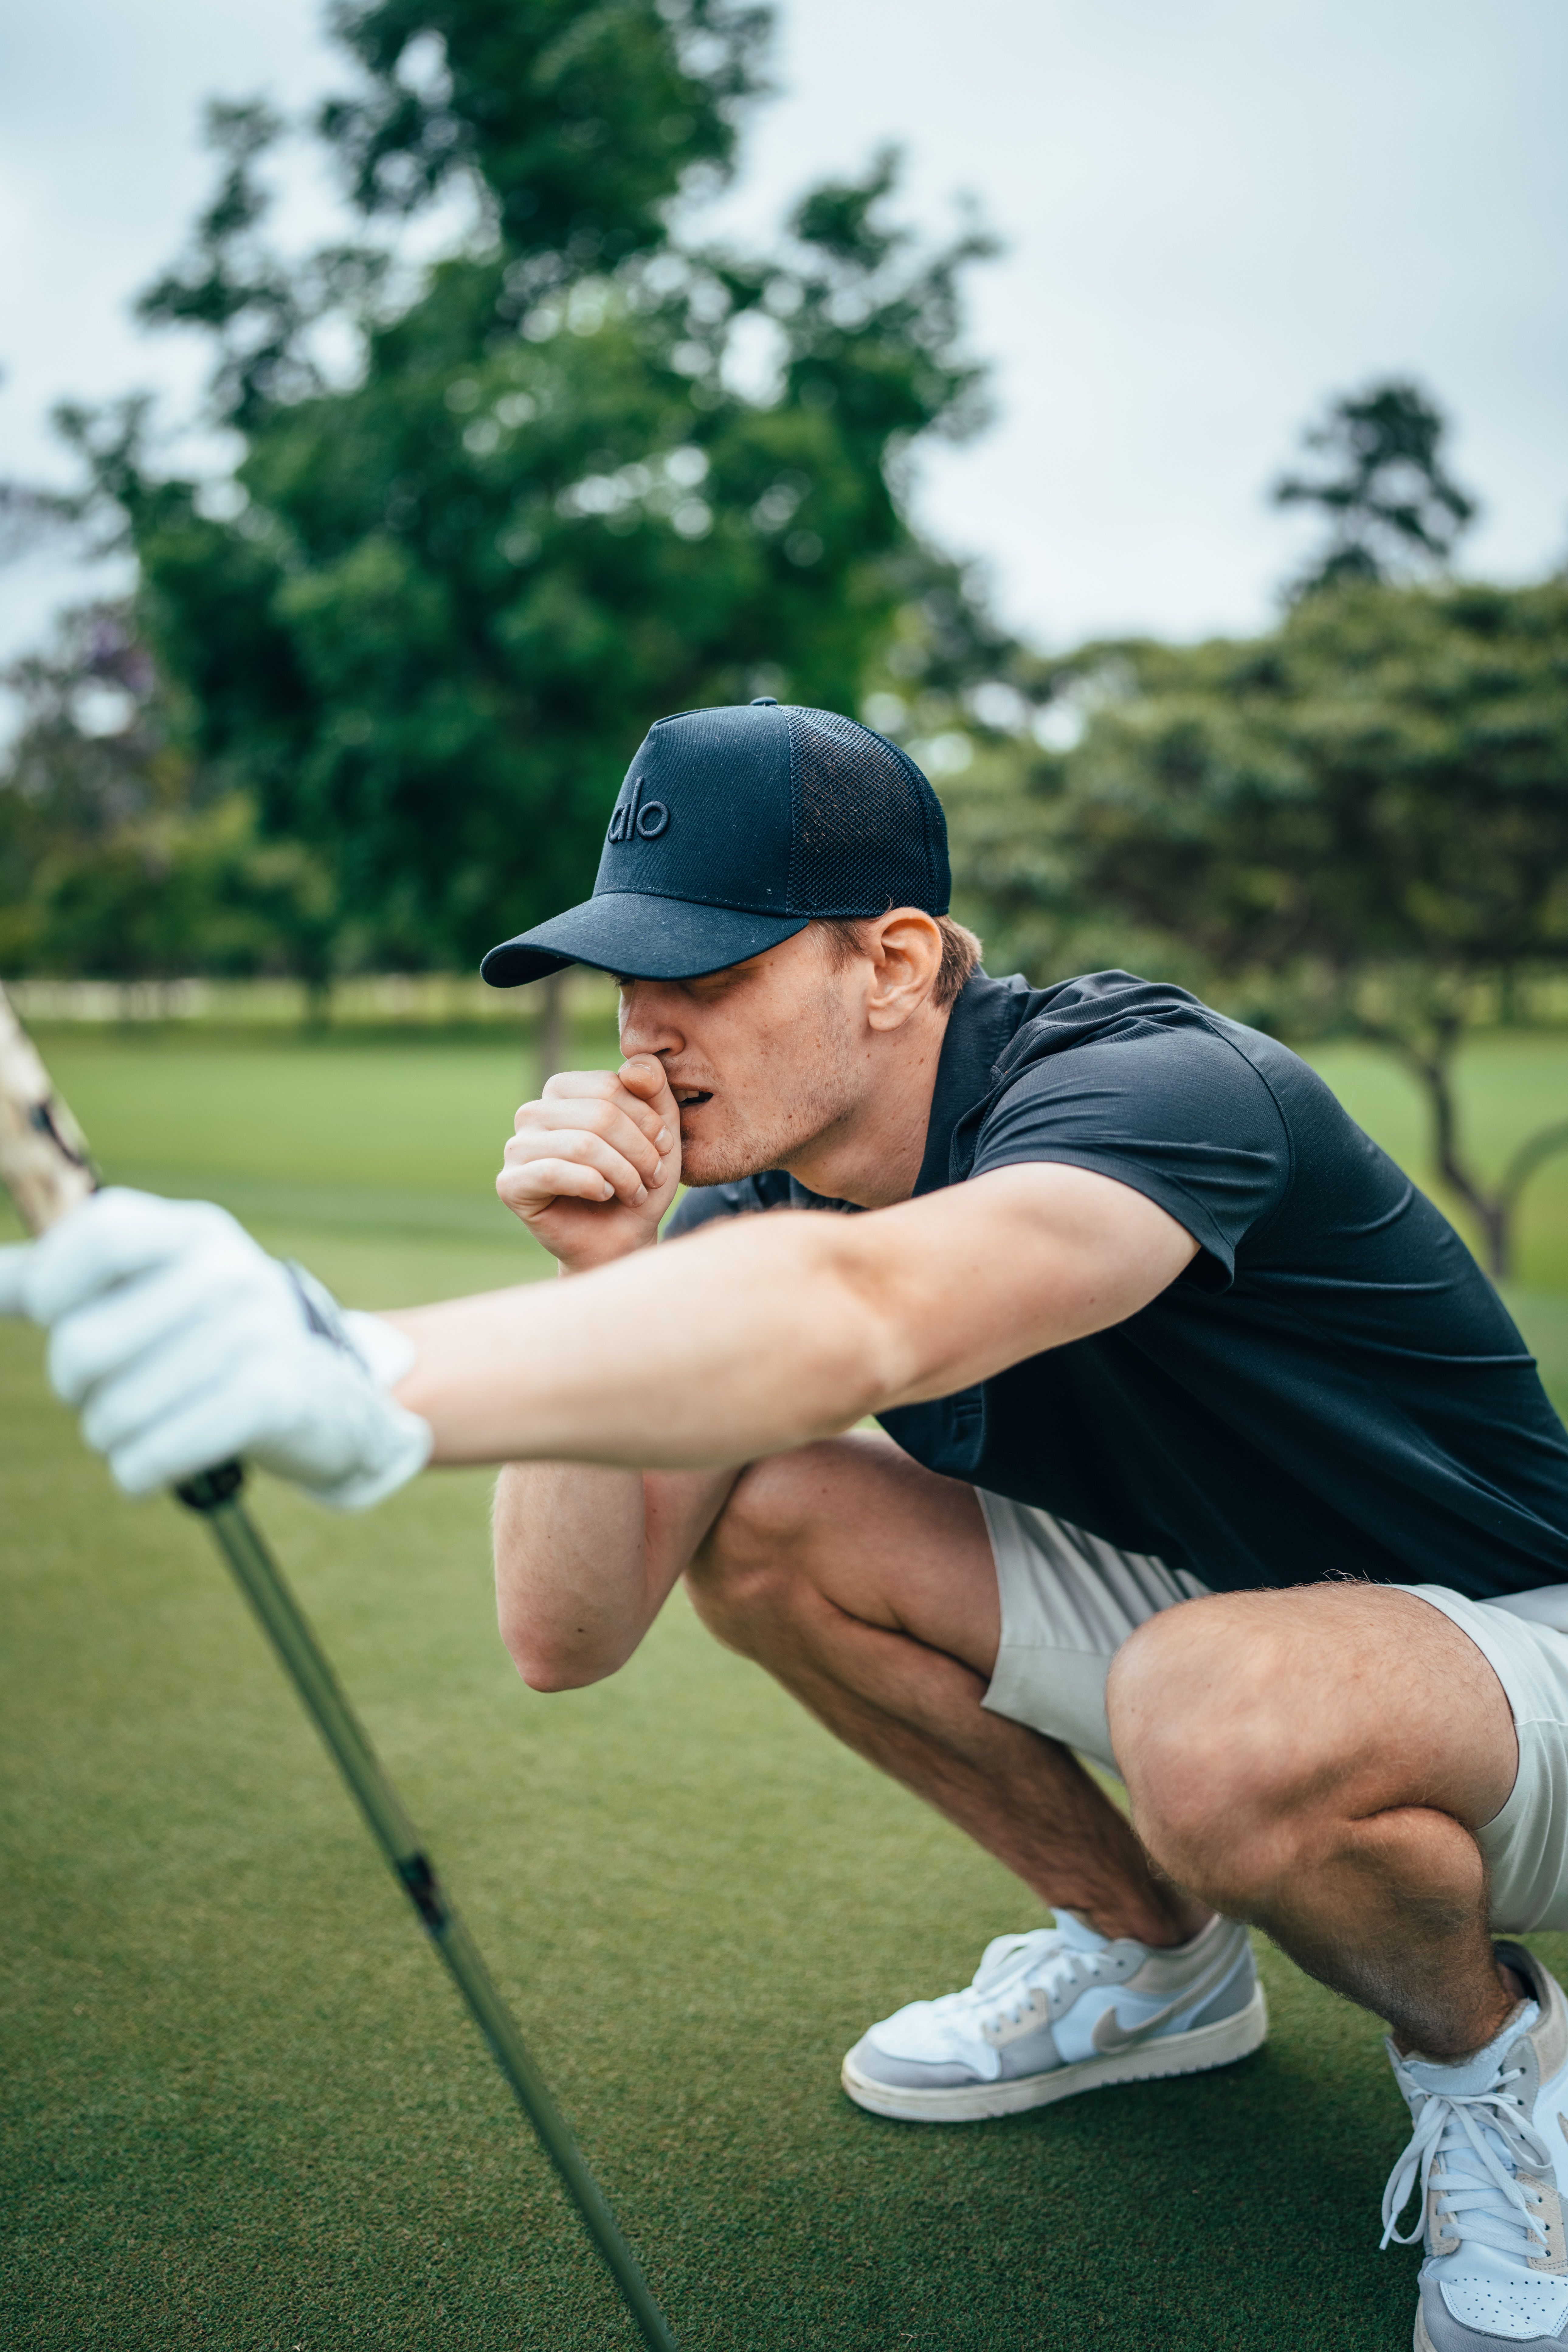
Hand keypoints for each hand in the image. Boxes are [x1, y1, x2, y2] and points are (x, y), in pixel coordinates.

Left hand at [0, 1188, 431, 1507]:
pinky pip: (154, 1454)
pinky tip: (152, 1465)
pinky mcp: (270, 1396)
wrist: (323, 1397)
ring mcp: (255, 1332)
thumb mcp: (144, 1288)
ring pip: (114, 1413)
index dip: (56, 1288)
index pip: (102, 1234)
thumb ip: (51, 1282)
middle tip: (107, 1391)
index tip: (61, 1318)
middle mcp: (229, 1270)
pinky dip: (137, 1473)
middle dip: (75, 1388)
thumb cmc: (204, 1340)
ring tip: (142, 1427)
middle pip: (84, 1343)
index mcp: (191, 1232)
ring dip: (110, 1439)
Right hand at [497, 1057, 679, 1270]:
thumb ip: (655, 1089)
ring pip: (582, 1145)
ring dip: (623, 1173)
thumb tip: (634, 1066)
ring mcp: (516, 1148)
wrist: (623, 1239)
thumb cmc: (640, 1181)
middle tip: (654, 1176)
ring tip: (636, 1192)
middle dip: (639, 1151)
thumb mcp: (661, 1131)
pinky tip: (604, 1195)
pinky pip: (552, 1173)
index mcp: (563, 1091)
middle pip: (600, 1115)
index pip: (611, 1086)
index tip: (664, 1147)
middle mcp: (533, 1113)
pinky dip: (592, 1186)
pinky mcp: (509, 1184)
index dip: (648, 1120)